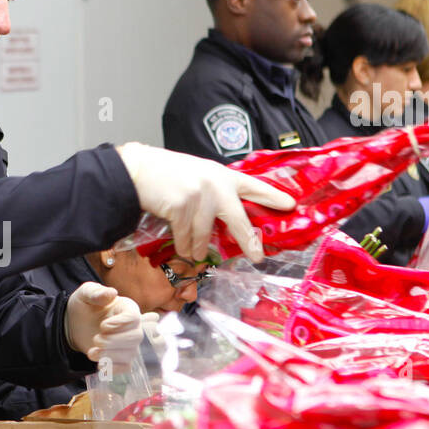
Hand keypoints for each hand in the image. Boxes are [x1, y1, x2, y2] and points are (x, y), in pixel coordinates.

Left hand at [66, 282, 142, 365]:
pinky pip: (126, 367)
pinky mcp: (122, 357)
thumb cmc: (83, 306)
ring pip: (131, 353)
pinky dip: (113, 368)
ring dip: (110, 355)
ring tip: (92, 352)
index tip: (103, 326)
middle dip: (114, 341)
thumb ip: (95, 292)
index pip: (134, 317)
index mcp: (127, 308)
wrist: (74, 324)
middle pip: (136, 337)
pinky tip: (99, 364)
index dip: (120, 323)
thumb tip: (111, 293)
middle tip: (96, 339)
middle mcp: (132, 326)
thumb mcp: (85, 294)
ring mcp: (128, 343)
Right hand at [117, 144, 295, 262]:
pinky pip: (186, 238)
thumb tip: (223, 223)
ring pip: (204, 236)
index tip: (291, 205)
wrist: (137, 171)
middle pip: (238, 220)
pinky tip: (181, 248)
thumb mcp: (196, 176)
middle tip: (258, 256)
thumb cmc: (164, 175)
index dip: (272, 196)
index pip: (253, 186)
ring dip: (196, 248)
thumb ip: (213, 194)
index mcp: (222, 175)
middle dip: (249, 241)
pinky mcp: (182, 208)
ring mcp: (199, 196)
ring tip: (193, 254)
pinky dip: (182, 246)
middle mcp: (215, 185)